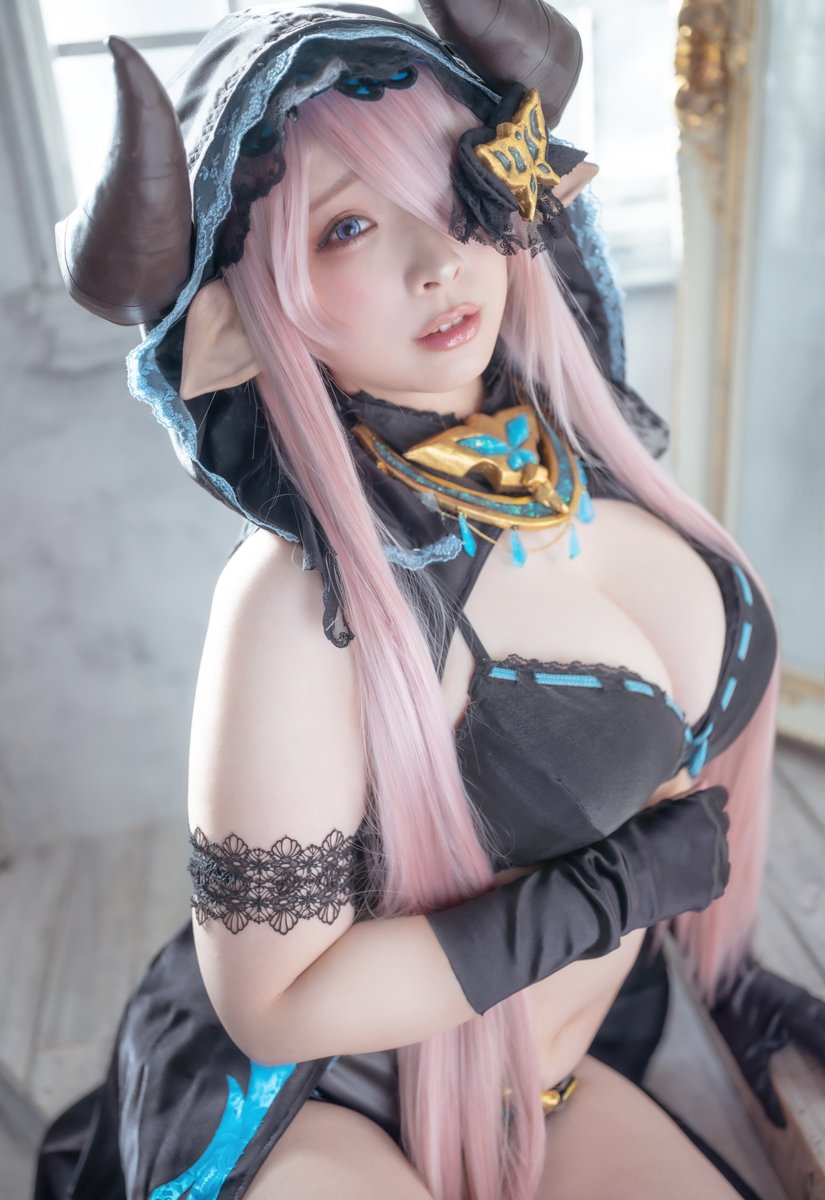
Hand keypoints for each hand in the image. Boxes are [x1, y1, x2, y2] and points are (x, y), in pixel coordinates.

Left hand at [710, 958, 824, 1126]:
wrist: (722, 979)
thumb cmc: (732, 1017)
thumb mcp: (745, 1057)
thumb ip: (764, 1091)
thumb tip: (780, 1123)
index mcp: (797, 1020)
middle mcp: (808, 1005)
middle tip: (822, 1078)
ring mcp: (807, 997)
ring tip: (821, 1063)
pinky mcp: (804, 995)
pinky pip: (824, 1013)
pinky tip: (820, 1045)